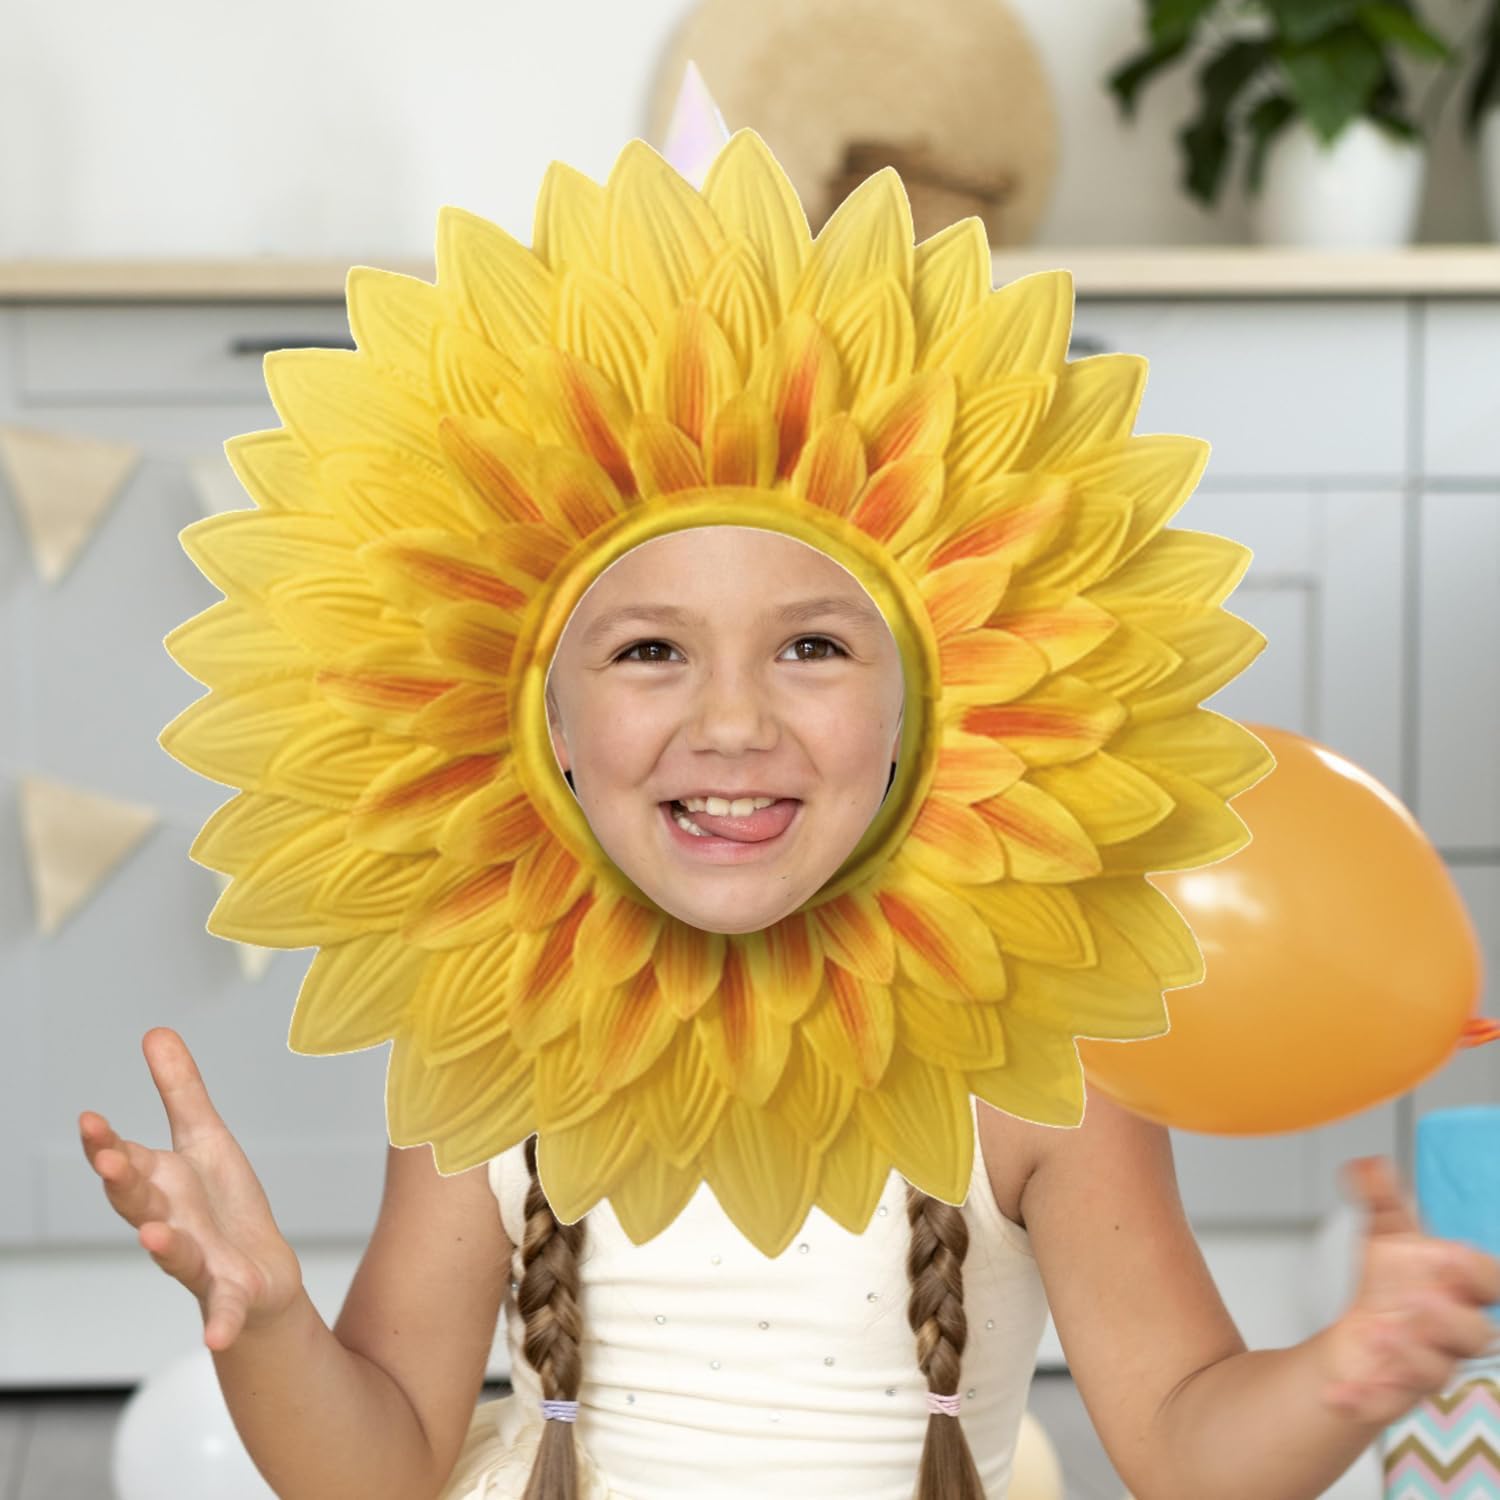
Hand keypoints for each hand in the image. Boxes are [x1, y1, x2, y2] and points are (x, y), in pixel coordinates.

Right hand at [80, 1026, 304, 1351]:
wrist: (261, 1277)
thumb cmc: (223, 1207)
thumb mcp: (207, 1140)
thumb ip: (180, 1090)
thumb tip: (155, 1032)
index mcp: (162, 1186)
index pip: (125, 1161)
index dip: (105, 1143)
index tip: (89, 1119)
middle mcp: (170, 1224)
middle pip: (139, 1203)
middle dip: (122, 1182)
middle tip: (108, 1160)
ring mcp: (198, 1262)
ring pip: (174, 1253)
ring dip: (163, 1245)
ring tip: (152, 1234)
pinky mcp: (231, 1295)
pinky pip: (223, 1309)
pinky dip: (219, 1321)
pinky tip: (216, 1336)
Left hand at [1317, 1155, 1499, 1424]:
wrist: (1369, 1330)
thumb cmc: (1393, 1279)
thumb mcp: (1385, 1232)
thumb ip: (1379, 1197)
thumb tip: (1366, 1163)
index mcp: (1458, 1288)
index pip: (1486, 1282)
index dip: (1473, 1272)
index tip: (1445, 1256)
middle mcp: (1450, 1331)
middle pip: (1473, 1335)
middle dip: (1448, 1321)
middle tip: (1416, 1303)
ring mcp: (1426, 1364)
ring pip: (1434, 1371)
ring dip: (1408, 1357)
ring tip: (1375, 1335)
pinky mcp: (1396, 1391)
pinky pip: (1387, 1403)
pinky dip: (1362, 1399)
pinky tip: (1337, 1396)